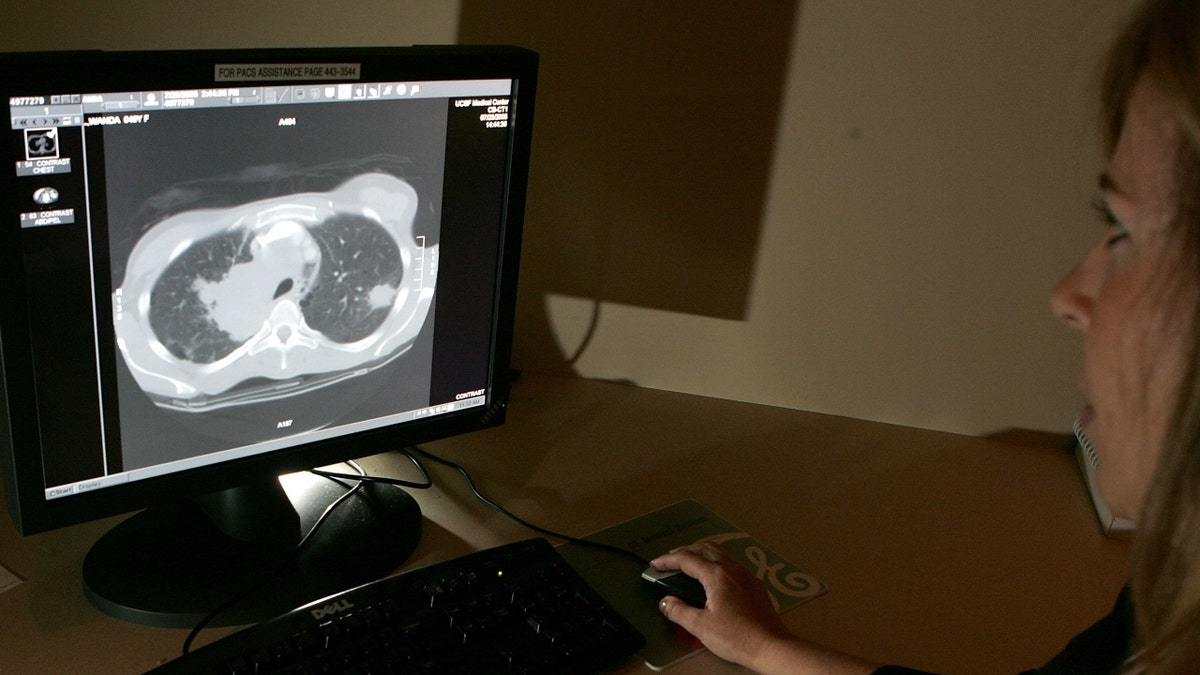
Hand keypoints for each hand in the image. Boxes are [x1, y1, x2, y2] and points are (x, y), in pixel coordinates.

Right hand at [651, 542, 877, 674]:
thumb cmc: (735, 636)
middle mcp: (733, 569)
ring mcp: (747, 576)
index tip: (655, 564)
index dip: (668, 560)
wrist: (771, 646)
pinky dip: (718, 564)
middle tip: (671, 560)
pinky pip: (733, 565)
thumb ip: (679, 612)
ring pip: (722, 554)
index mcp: (717, 575)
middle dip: (686, 551)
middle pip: (706, 549)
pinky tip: (717, 578)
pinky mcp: (756, 586)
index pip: (687, 560)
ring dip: (703, 554)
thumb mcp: (701, 627)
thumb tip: (665, 602)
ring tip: (691, 564)